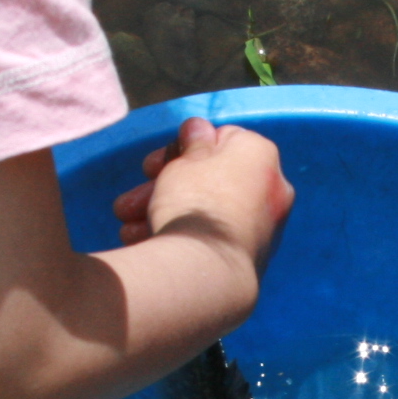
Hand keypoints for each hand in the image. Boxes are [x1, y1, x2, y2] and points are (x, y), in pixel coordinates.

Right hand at [113, 118, 293, 268]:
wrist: (207, 271)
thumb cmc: (194, 203)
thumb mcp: (183, 161)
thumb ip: (192, 141)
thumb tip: (198, 127)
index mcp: (259, 155)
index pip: (220, 138)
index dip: (182, 149)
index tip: (153, 165)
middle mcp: (270, 188)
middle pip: (207, 179)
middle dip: (162, 188)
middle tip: (130, 201)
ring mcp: (263, 226)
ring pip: (205, 210)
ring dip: (162, 214)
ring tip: (127, 228)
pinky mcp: (250, 257)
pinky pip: (213, 237)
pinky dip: (183, 236)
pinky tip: (145, 244)